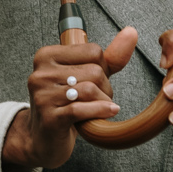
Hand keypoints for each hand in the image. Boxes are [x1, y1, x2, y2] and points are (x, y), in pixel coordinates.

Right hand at [2, 27, 139, 171]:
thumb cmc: (65, 105)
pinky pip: (83, 108)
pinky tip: (109, 113)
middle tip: (98, 99)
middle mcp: (41, 72)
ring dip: (103, 101)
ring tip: (99, 108)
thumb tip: (131, 32)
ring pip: (90, 89)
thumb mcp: (86, 77)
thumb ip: (109, 57)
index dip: (103, 68)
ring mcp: (43, 95)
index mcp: (47, 55)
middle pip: (94, 70)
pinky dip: (101, 111)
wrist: (44, 139)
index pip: (93, 51)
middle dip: (105, 87)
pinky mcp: (50, 117)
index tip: (94, 82)